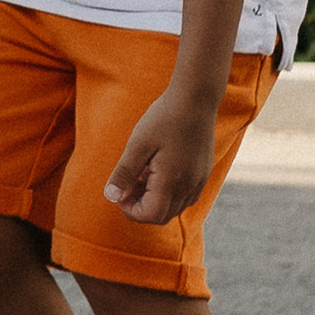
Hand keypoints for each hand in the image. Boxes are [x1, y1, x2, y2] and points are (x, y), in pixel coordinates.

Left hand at [107, 88, 215, 226]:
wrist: (196, 98)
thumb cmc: (164, 118)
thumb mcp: (138, 143)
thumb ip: (124, 173)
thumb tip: (111, 197)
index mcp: (171, 181)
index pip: (150, 216)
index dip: (130, 210)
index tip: (120, 190)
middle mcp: (189, 186)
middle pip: (162, 216)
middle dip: (140, 207)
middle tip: (128, 183)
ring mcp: (199, 181)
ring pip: (175, 208)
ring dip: (154, 200)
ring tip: (142, 174)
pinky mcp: (203, 173)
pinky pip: (185, 197)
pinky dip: (168, 193)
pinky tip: (158, 170)